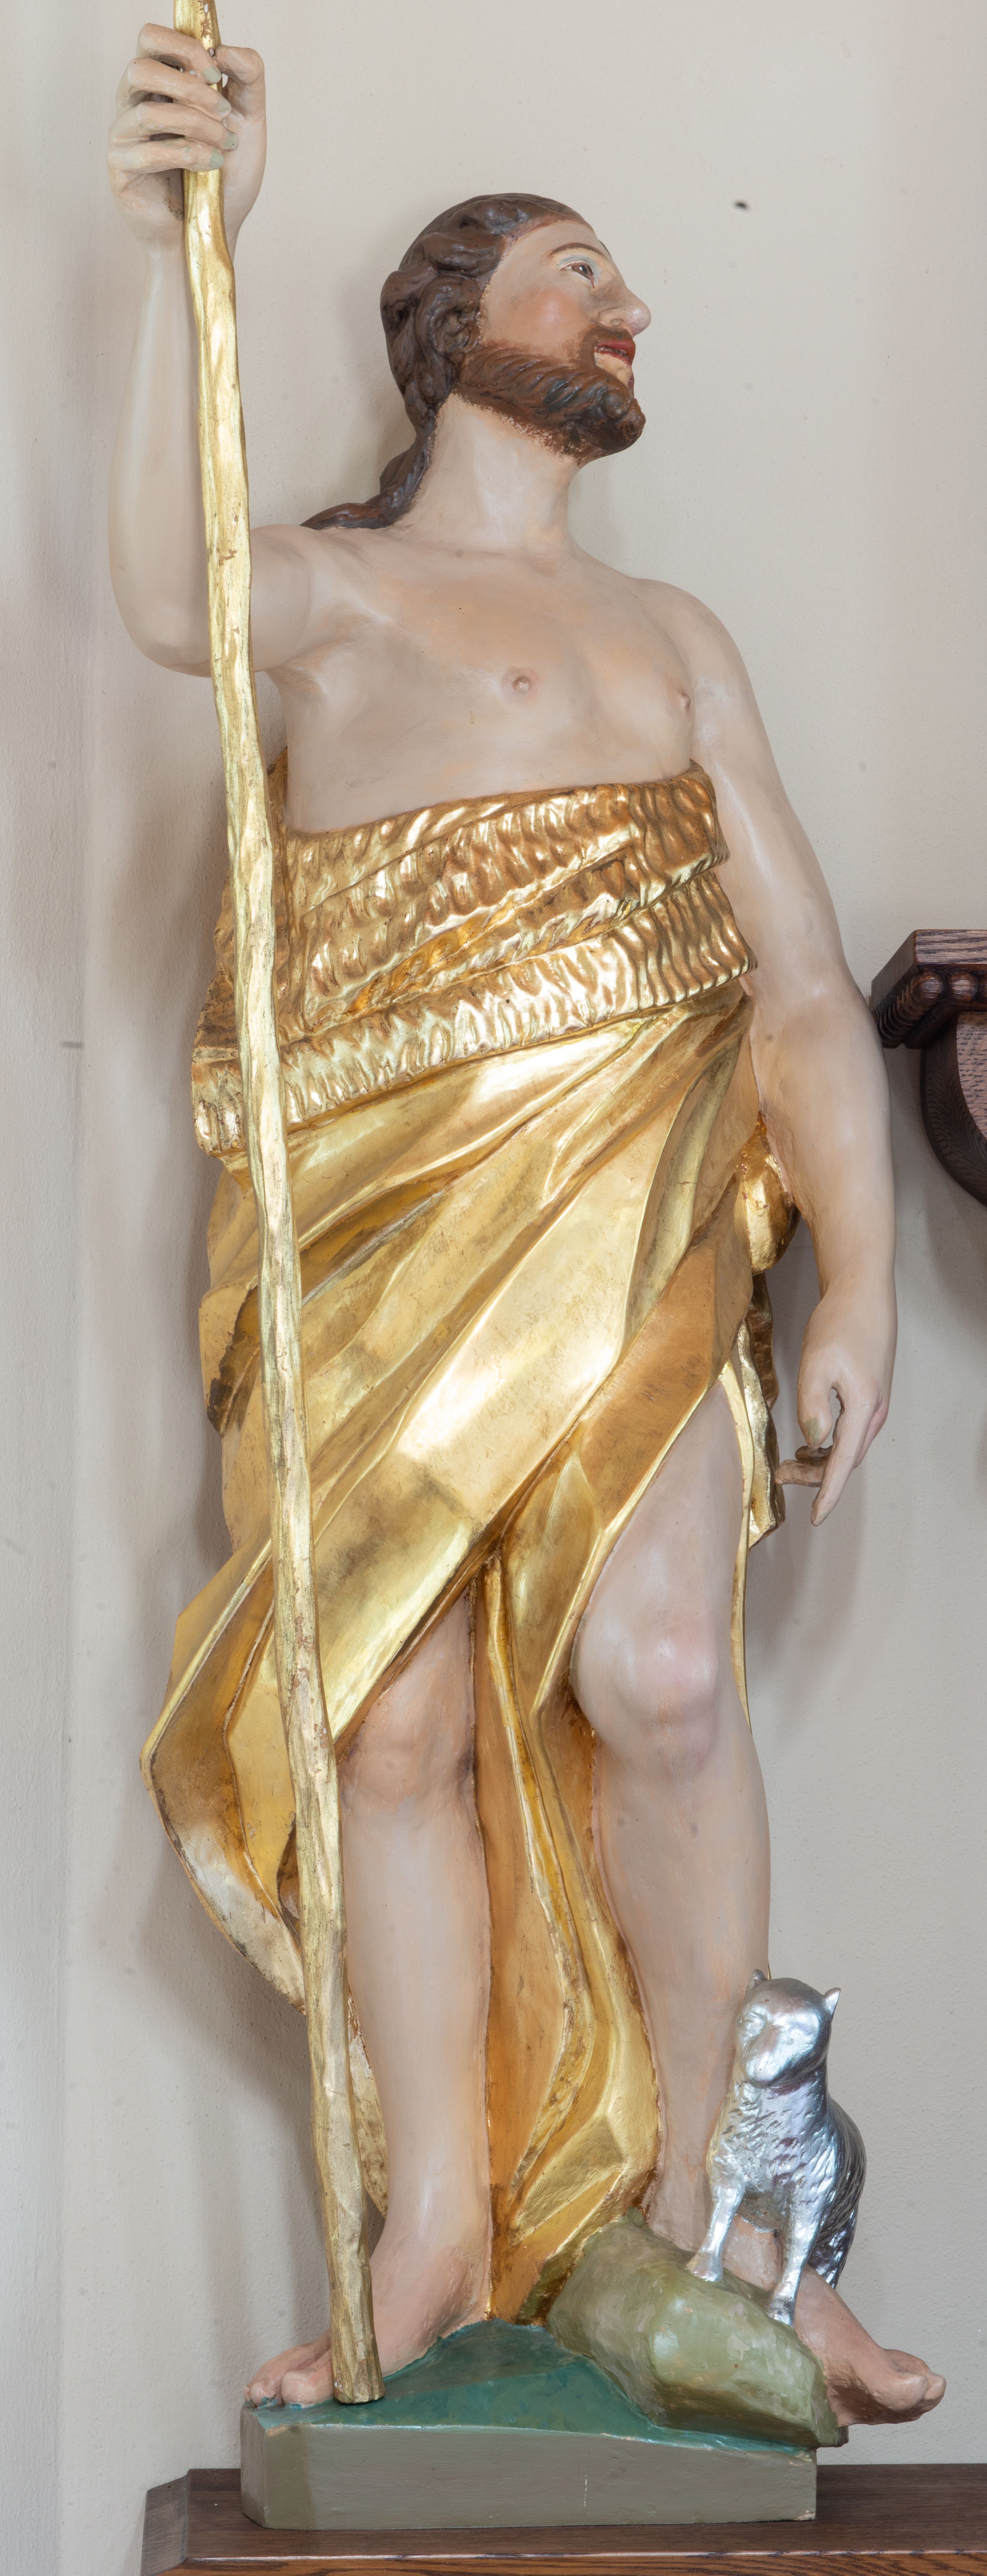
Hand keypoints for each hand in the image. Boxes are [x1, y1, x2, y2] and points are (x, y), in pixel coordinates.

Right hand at [108, 24, 265, 255]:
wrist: (211, 232)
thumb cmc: (224, 179)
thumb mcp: (247, 123)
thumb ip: (247, 80)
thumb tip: (227, 50)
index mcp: (160, 85)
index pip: (151, 39)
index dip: (184, 47)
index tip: (216, 74)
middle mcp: (135, 104)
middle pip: (141, 66)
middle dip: (190, 87)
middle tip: (223, 111)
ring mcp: (123, 136)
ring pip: (149, 110)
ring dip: (196, 125)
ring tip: (224, 146)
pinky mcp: (121, 168)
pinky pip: (150, 151)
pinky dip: (189, 155)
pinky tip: (212, 166)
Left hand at [794, 1262, 895, 1525]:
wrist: (863, 1293)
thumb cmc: (839, 1323)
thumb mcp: (817, 1362)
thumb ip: (812, 1405)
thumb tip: (813, 1442)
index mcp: (862, 1408)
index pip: (843, 1463)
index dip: (828, 1493)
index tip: (814, 1517)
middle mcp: (874, 1412)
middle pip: (845, 1459)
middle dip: (815, 1476)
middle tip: (780, 1475)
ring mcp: (874, 1403)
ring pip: (848, 1447)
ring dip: (821, 1460)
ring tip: (790, 1463)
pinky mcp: (869, 1394)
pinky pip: (850, 1432)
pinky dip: (829, 1444)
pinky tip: (810, 1441)